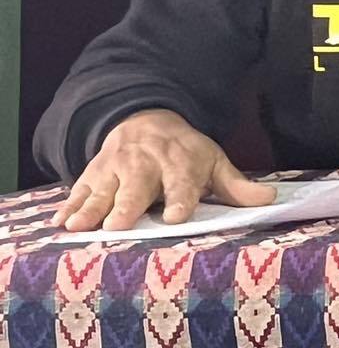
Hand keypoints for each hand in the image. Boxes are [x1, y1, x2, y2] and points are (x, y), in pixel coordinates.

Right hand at [54, 109, 274, 231]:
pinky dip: (68, 205)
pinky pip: (78, 190)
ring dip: (90, 208)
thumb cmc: (185, 152)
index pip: (182, 185)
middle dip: (126, 206)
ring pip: (102, 191)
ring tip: (78, 226)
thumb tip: (270, 199)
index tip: (177, 216)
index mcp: (180, 165)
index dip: (180, 199)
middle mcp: (146, 166)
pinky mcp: (92, 174)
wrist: (145, 120)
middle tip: (118, 225)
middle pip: (136, 189)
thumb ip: (237, 185)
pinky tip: (59, 221)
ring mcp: (115, 170)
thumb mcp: (214, 162)